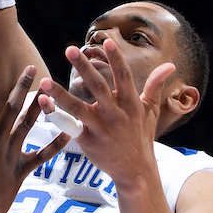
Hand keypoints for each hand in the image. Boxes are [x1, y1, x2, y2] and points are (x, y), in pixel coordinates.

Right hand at [0, 58, 69, 212]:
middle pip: (10, 108)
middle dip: (21, 86)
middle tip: (30, 68)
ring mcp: (11, 155)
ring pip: (28, 125)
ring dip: (39, 106)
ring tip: (49, 89)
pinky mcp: (22, 170)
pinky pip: (42, 155)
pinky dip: (55, 144)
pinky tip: (68, 131)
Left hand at [37, 39, 175, 188]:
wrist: (136, 171)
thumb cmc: (141, 136)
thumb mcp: (151, 111)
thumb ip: (155, 85)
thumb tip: (170, 64)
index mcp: (131, 104)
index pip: (124, 77)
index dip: (116, 58)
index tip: (106, 40)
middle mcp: (116, 114)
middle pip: (98, 88)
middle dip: (85, 68)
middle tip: (70, 49)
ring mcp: (101, 128)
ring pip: (78, 109)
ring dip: (60, 95)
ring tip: (44, 81)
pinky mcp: (88, 141)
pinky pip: (69, 127)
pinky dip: (55, 116)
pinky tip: (42, 103)